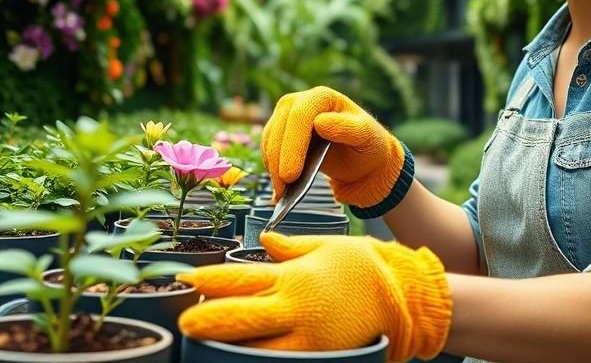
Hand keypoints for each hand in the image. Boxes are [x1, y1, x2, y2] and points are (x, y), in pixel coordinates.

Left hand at [178, 232, 451, 361]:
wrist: (406, 297)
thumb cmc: (366, 267)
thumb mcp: (327, 247)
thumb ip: (292, 248)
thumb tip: (265, 241)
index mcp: (294, 276)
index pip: (242, 278)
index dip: (212, 280)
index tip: (188, 278)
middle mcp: (295, 307)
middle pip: (241, 317)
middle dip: (209, 321)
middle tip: (185, 324)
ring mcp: (307, 337)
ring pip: (257, 348)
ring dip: (231, 347)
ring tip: (207, 345)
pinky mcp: (320, 356)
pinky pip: (284, 362)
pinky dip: (263, 360)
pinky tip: (247, 359)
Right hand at [261, 86, 406, 208]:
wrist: (362, 160)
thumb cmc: (367, 145)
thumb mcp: (367, 137)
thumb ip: (347, 128)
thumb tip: (320, 122)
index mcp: (322, 97)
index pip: (300, 115)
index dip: (293, 144)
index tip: (291, 173)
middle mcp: (301, 102)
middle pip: (280, 127)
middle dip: (279, 159)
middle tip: (283, 188)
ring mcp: (287, 117)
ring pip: (270, 139)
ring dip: (272, 166)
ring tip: (281, 192)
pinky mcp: (281, 133)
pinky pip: (269, 149)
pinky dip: (271, 169)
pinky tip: (280, 188)